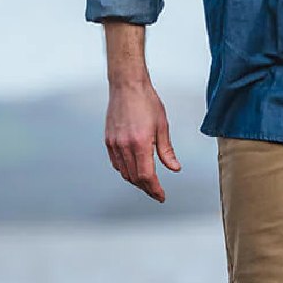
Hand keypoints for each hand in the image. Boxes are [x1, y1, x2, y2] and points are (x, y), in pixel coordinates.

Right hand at [104, 79, 180, 202]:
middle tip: (156, 192)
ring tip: (147, 183)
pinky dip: (125, 171)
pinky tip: (133, 170)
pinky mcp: (109, 140)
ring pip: (124, 172)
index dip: (155, 189)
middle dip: (147, 188)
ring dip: (136, 181)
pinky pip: (116, 163)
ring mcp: (114, 144)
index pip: (147, 176)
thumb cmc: (146, 101)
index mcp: (140, 143)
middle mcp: (125, 146)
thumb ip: (167, 151)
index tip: (161, 196)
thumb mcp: (162, 126)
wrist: (127, 86)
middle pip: (135, 178)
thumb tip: (174, 167)